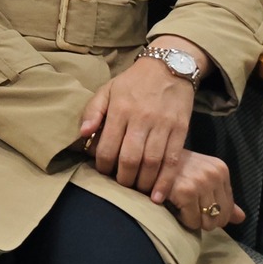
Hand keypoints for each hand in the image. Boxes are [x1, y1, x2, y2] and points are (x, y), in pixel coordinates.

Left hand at [79, 42, 202, 191]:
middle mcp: (141, 118)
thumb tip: (82, 133)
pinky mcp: (181, 131)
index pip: (108, 145)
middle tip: (119, 186)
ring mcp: (162, 125)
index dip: (103, 164)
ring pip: (152, 162)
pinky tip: (158, 195)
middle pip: (130, 157)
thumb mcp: (108, 89)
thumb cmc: (133, 82)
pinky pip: (173, 161)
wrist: (169, 67)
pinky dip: (165, 181)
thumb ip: (93, 111)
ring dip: (143, 183)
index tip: (101, 172)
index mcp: (120, 109)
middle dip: (123, 178)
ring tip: (137, 191)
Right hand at [148, 149, 242, 232]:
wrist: (144, 159)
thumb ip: (222, 197)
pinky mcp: (187, 191)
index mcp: (220, 169)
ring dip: (191, 219)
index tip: (194, 201)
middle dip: (202, 217)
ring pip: (206, 222)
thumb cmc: (172, 170)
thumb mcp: (201, 178)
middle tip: (186, 205)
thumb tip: (241, 217)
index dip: (211, 212)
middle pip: (219, 218)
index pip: (228, 208)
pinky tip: (171, 204)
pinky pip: (192, 221)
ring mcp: (201, 181)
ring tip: (178, 204)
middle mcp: (213, 173)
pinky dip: (181, 219)